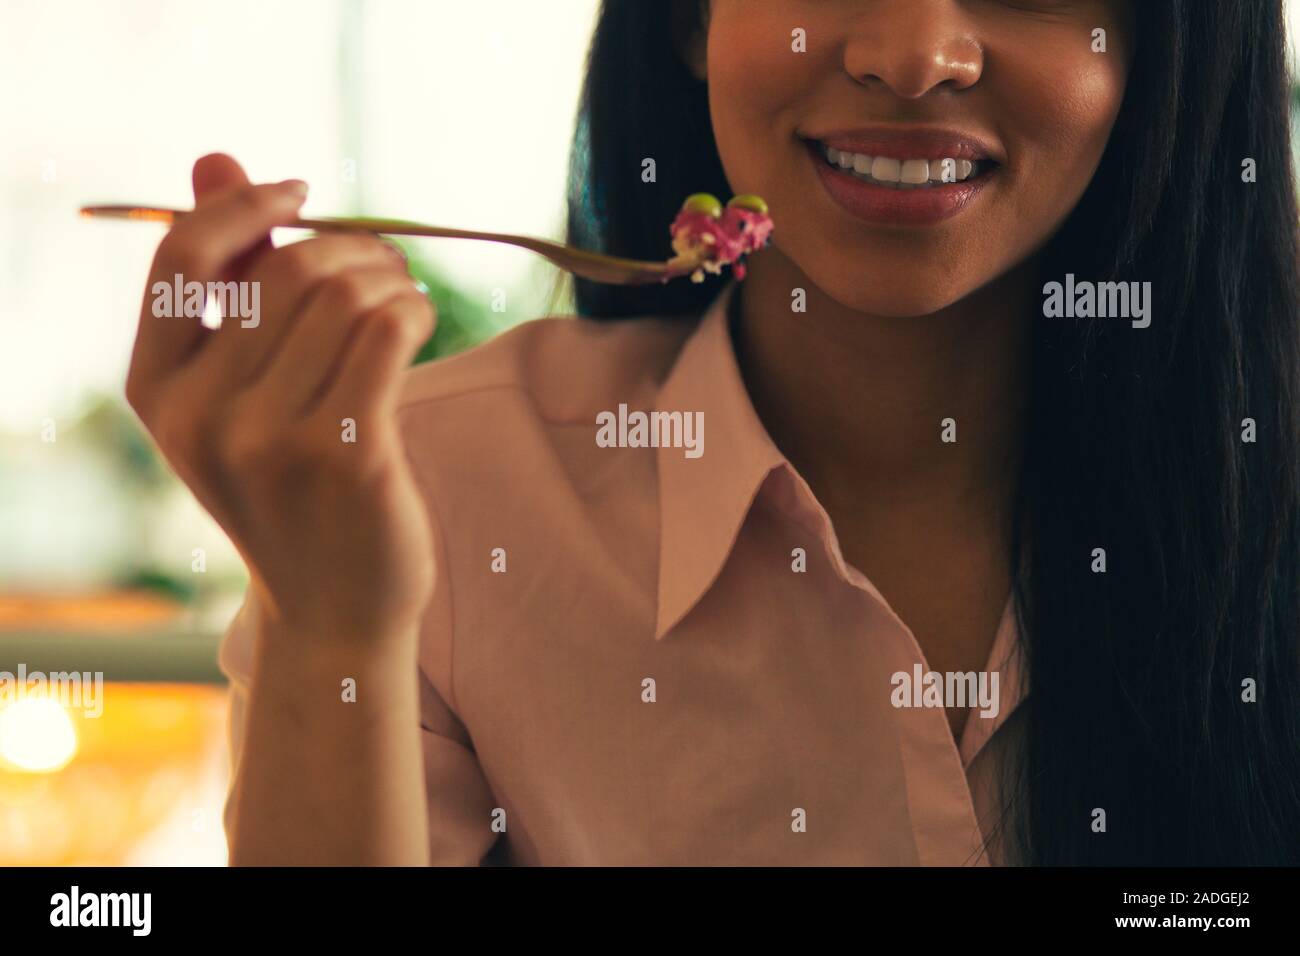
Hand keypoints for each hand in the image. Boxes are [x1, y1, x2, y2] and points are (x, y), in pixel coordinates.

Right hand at [126, 154, 437, 639]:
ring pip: (343, 294)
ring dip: (389, 278)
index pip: (181, 258)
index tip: (298, 193)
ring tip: (404, 300)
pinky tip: (420, 322)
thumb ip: (228, 280)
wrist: (333, 610)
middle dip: (349, 248)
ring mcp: (269, 440)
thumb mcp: (239, 394)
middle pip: (285, 269)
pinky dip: (413, 308)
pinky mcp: (345, 455)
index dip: (243, 205)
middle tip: (386, 266)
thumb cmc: (292, 490)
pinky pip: (386, 330)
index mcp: (158, 393)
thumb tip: (214, 157)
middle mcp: (200, 416)